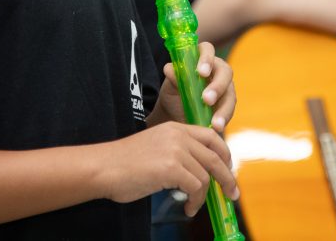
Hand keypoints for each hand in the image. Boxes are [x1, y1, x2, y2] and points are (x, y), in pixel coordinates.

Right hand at [99, 121, 238, 216]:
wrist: (103, 168)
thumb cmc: (125, 165)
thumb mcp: (155, 148)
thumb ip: (178, 153)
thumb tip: (201, 173)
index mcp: (174, 128)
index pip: (210, 136)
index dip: (223, 153)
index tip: (228, 169)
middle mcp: (178, 136)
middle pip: (215, 156)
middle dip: (227, 177)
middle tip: (232, 193)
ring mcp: (175, 151)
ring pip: (206, 176)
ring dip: (204, 196)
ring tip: (193, 206)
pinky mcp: (171, 168)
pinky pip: (196, 188)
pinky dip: (195, 202)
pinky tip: (187, 208)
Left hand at [153, 42, 236, 132]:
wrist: (175, 115)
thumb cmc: (174, 93)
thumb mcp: (169, 85)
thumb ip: (172, 76)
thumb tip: (170, 69)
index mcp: (202, 59)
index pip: (207, 50)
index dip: (207, 58)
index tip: (201, 72)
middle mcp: (217, 71)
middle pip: (225, 72)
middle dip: (218, 86)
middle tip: (207, 99)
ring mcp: (224, 88)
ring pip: (230, 95)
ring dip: (224, 109)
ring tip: (215, 123)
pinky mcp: (227, 105)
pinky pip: (229, 111)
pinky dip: (223, 119)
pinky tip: (217, 127)